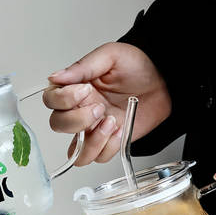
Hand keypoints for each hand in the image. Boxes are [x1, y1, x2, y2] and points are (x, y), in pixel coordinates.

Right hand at [43, 42, 170, 165]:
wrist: (164, 82)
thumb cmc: (138, 67)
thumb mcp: (110, 57)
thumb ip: (82, 67)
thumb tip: (55, 77)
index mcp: (75, 89)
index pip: (51, 100)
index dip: (63, 100)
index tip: (85, 90)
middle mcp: (80, 111)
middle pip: (58, 125)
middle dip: (77, 120)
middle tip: (100, 108)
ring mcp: (94, 129)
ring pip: (76, 151)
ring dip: (93, 140)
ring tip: (111, 123)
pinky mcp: (109, 142)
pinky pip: (98, 157)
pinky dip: (109, 147)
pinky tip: (121, 130)